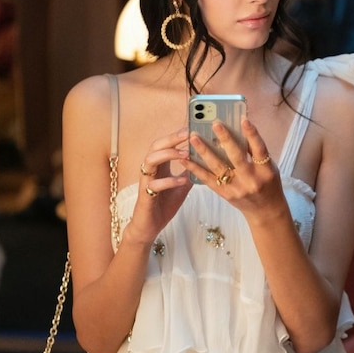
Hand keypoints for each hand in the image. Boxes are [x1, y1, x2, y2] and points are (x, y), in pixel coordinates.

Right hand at [126, 129, 192, 243]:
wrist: (150, 225)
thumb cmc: (165, 203)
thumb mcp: (183, 185)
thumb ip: (191, 171)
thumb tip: (208, 159)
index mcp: (160, 165)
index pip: (166, 143)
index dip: (177, 134)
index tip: (193, 126)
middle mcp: (151, 170)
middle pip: (155, 146)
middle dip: (172, 138)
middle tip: (188, 133)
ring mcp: (147, 181)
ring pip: (150, 160)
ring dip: (168, 155)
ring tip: (186, 154)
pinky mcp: (146, 195)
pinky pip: (154, 184)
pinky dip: (169, 181)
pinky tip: (182, 181)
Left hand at [183, 116, 288, 224]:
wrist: (265, 210)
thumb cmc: (268, 183)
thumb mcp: (269, 167)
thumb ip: (254, 152)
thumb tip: (238, 129)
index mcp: (266, 171)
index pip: (259, 149)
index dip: (252, 134)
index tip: (243, 119)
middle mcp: (251, 180)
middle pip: (237, 157)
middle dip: (225, 139)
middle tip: (215, 123)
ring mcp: (236, 188)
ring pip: (218, 168)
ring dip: (204, 151)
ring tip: (193, 137)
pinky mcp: (224, 194)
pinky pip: (207, 180)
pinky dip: (195, 168)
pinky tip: (186, 158)